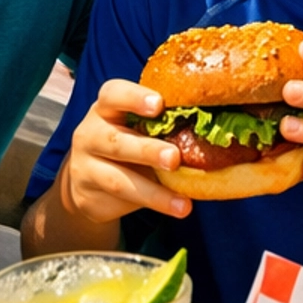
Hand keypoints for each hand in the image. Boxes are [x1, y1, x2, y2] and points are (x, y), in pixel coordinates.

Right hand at [57, 77, 192, 229]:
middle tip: (175, 158)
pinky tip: (177, 208)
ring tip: (183, 203)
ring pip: (118, 177)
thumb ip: (164, 126)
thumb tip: (217, 130)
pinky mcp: (88, 194)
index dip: (135, 98)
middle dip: (147, 149)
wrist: (87, 182)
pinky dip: (153, 204)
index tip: (159, 104)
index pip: (113, 94)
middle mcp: (91, 133)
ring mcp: (85, 165)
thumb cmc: (126, 143)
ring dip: (153, 190)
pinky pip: (122, 200)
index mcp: (106, 108)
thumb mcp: (138, 129)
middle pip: (115, 139)